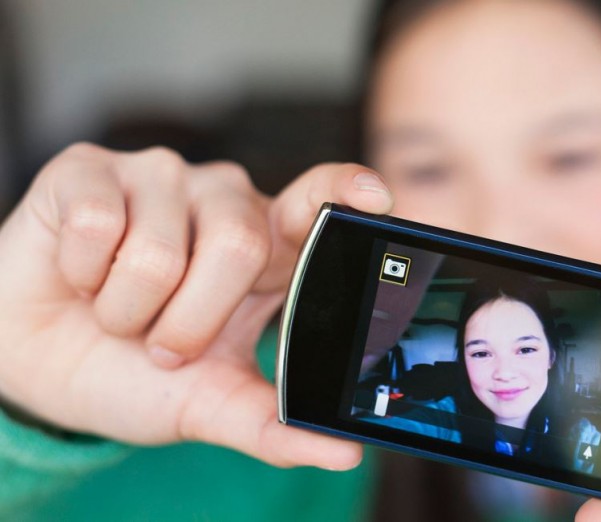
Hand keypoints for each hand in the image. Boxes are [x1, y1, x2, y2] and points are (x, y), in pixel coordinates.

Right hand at [0, 143, 391, 467]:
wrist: (36, 369)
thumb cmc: (135, 374)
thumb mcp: (211, 405)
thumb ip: (275, 425)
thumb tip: (344, 454)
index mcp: (268, 248)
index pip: (319, 201)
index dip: (345, 191)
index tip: (376, 197)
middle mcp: (224, 200)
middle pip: (238, 245)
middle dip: (191, 321)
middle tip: (163, 344)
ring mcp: (160, 178)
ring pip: (160, 249)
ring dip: (128, 309)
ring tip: (118, 310)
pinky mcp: (91, 169)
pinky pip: (98, 224)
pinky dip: (82, 275)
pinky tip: (80, 275)